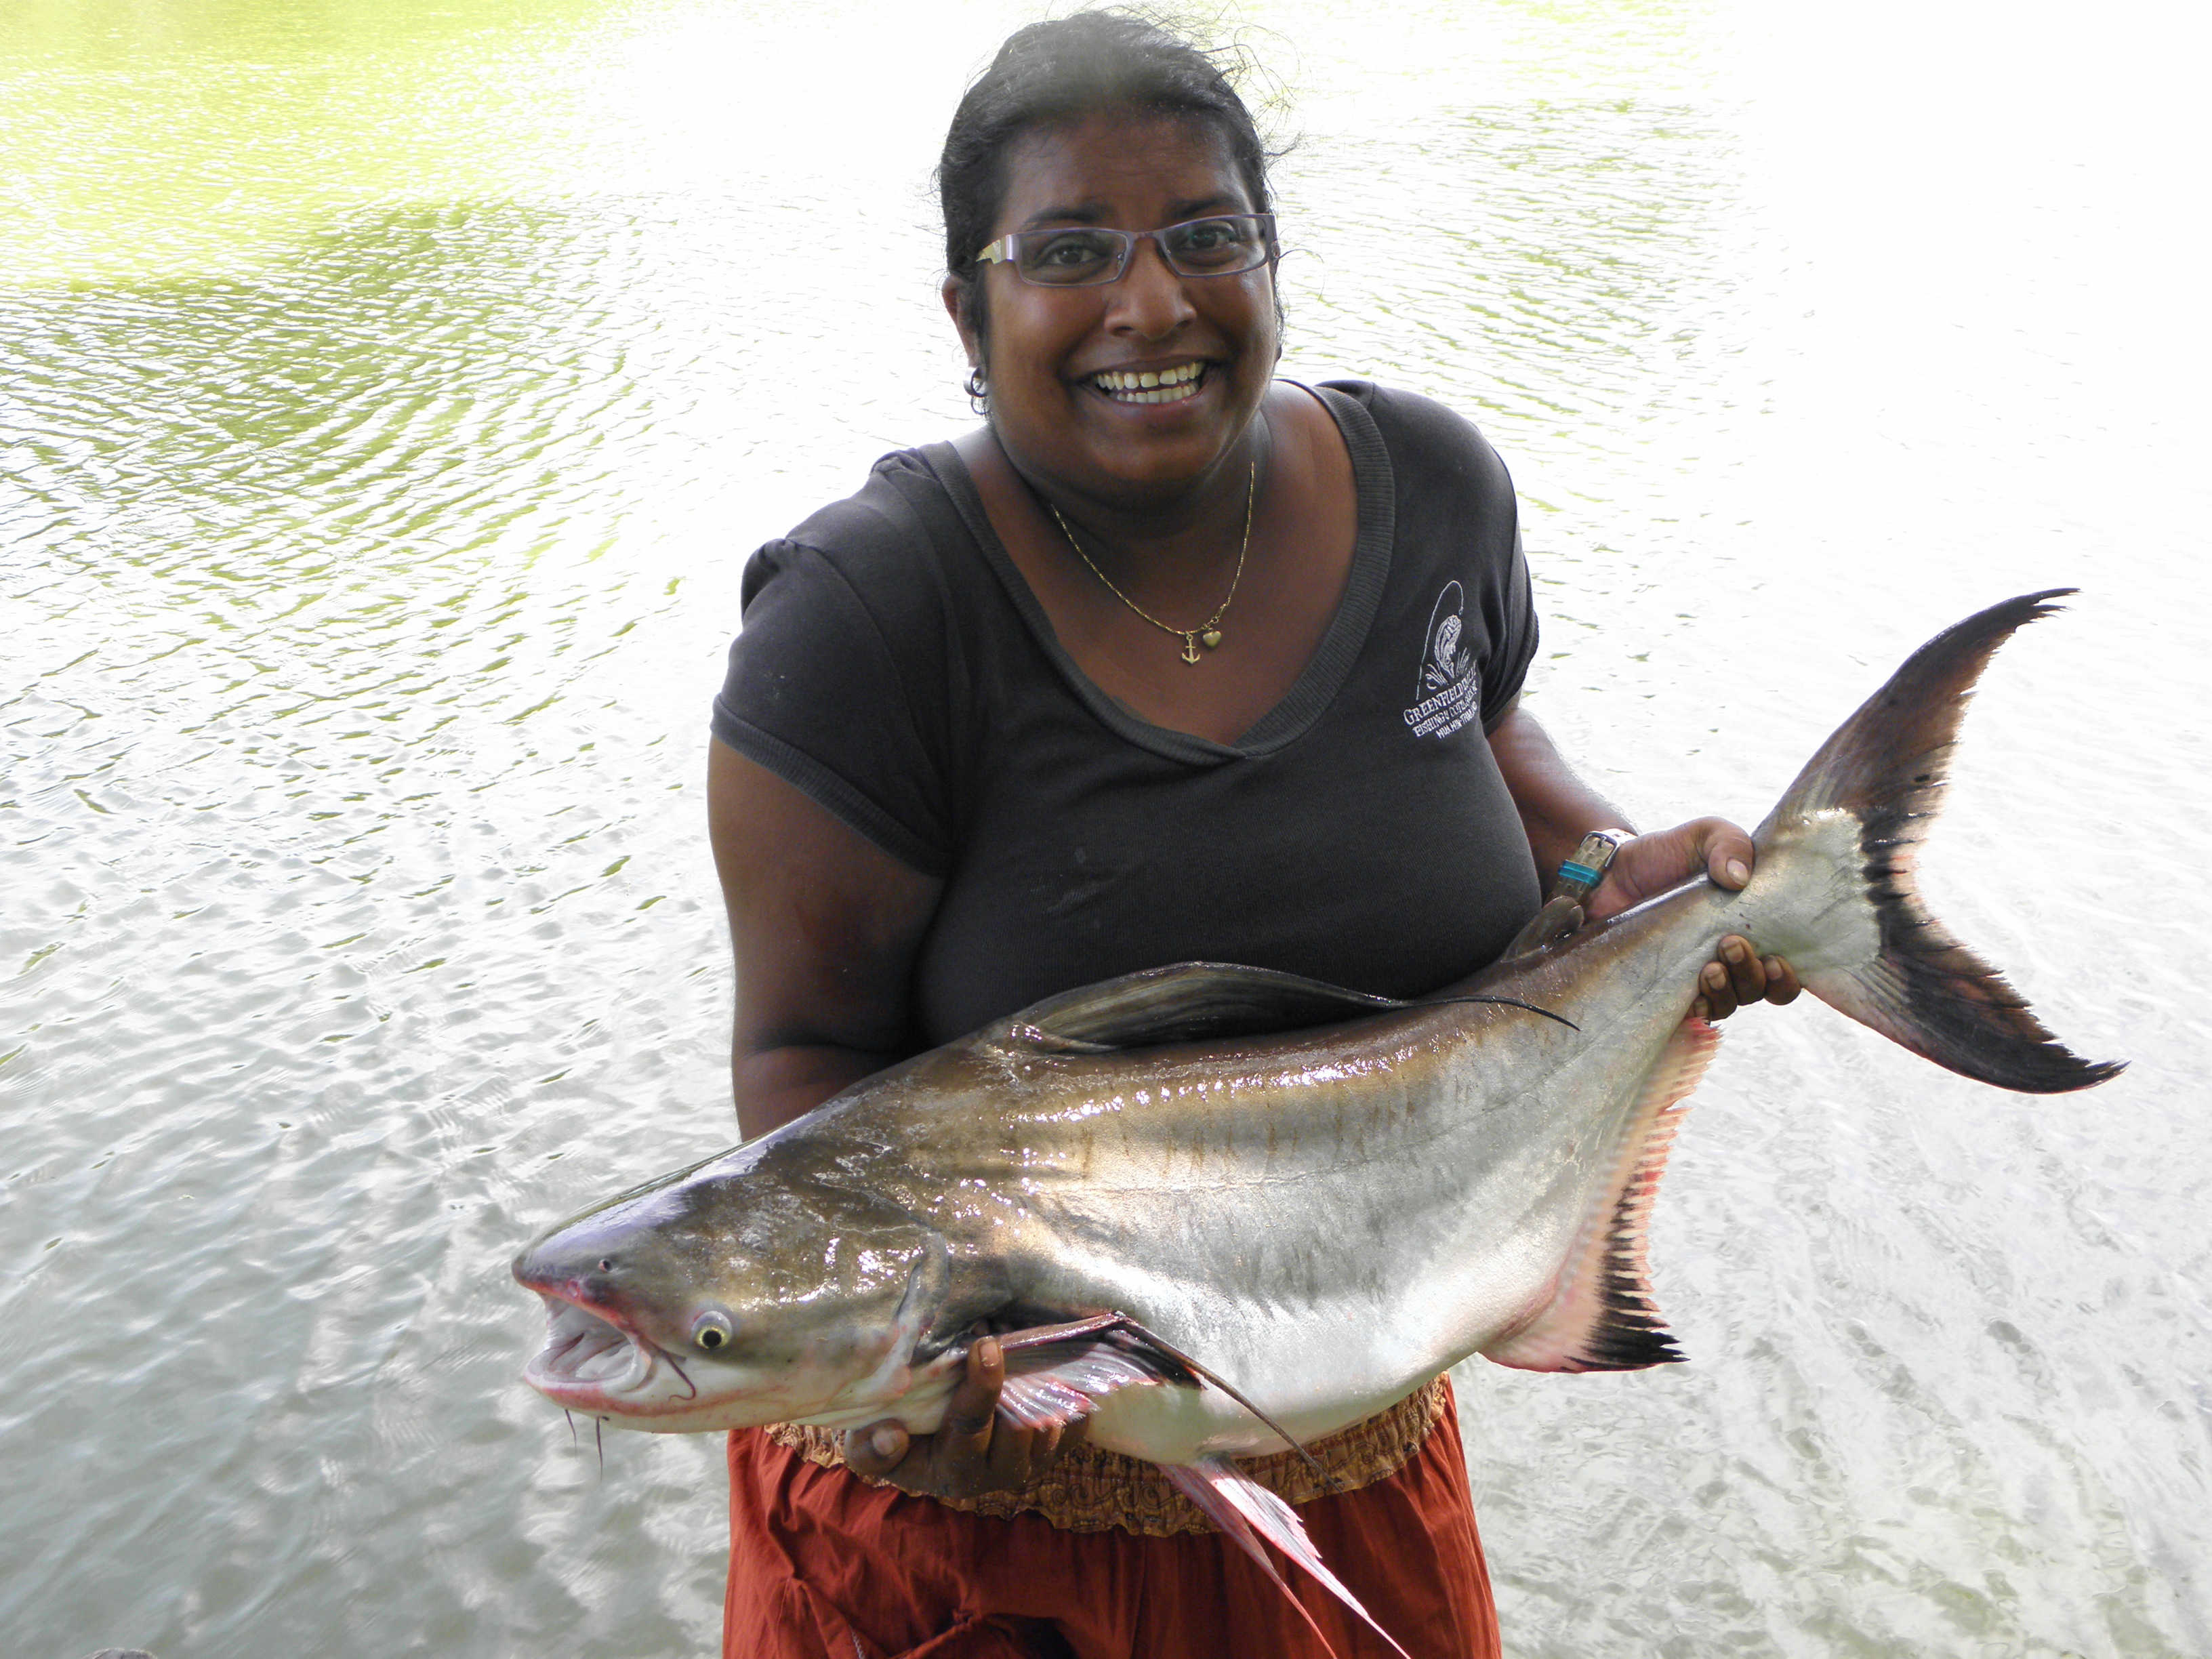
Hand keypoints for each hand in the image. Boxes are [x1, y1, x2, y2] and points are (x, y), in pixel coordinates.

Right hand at [840, 1335, 1086, 1500]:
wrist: (925, 1442)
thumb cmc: (895, 1435)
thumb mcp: (868, 1445)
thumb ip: (873, 1447)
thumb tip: (891, 1434)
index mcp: (954, 1472)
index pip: (973, 1428)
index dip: (982, 1385)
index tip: (984, 1344)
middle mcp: (999, 1474)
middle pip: (1021, 1425)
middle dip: (1012, 1376)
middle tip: (999, 1332)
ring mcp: (1032, 1463)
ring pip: (1052, 1422)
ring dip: (1039, 1379)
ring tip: (1018, 1339)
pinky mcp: (1056, 1449)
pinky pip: (1077, 1423)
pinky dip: (1068, 1392)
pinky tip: (1048, 1364)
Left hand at [1583, 817, 1801, 1022]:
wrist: (1612, 871)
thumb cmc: (1666, 855)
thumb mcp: (1704, 836)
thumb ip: (1730, 843)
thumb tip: (1739, 877)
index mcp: (1751, 930)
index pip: (1782, 971)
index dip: (1787, 977)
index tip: (1777, 959)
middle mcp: (1729, 959)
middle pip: (1759, 990)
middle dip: (1753, 975)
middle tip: (1731, 944)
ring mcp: (1697, 976)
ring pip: (1728, 1004)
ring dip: (1726, 991)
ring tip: (1709, 968)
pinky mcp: (1666, 987)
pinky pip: (1691, 1012)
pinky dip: (1700, 1007)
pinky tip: (1693, 993)